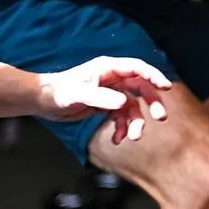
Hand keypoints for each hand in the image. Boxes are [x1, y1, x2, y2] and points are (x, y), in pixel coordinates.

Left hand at [36, 57, 170, 144]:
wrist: (42, 102)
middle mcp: (113, 79)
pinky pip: (121, 118)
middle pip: (141, 89)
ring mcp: (111, 93)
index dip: (153, 76)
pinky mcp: (106, 106)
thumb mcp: (79, 94)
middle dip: (151, 104)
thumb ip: (101, 97)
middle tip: (160, 117)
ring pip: (133, 107)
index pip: (137, 69)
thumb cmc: (58, 92)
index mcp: (109, 69)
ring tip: (133, 137)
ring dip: (136, 123)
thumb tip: (123, 103)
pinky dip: (122, 129)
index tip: (165, 87)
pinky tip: (116, 140)